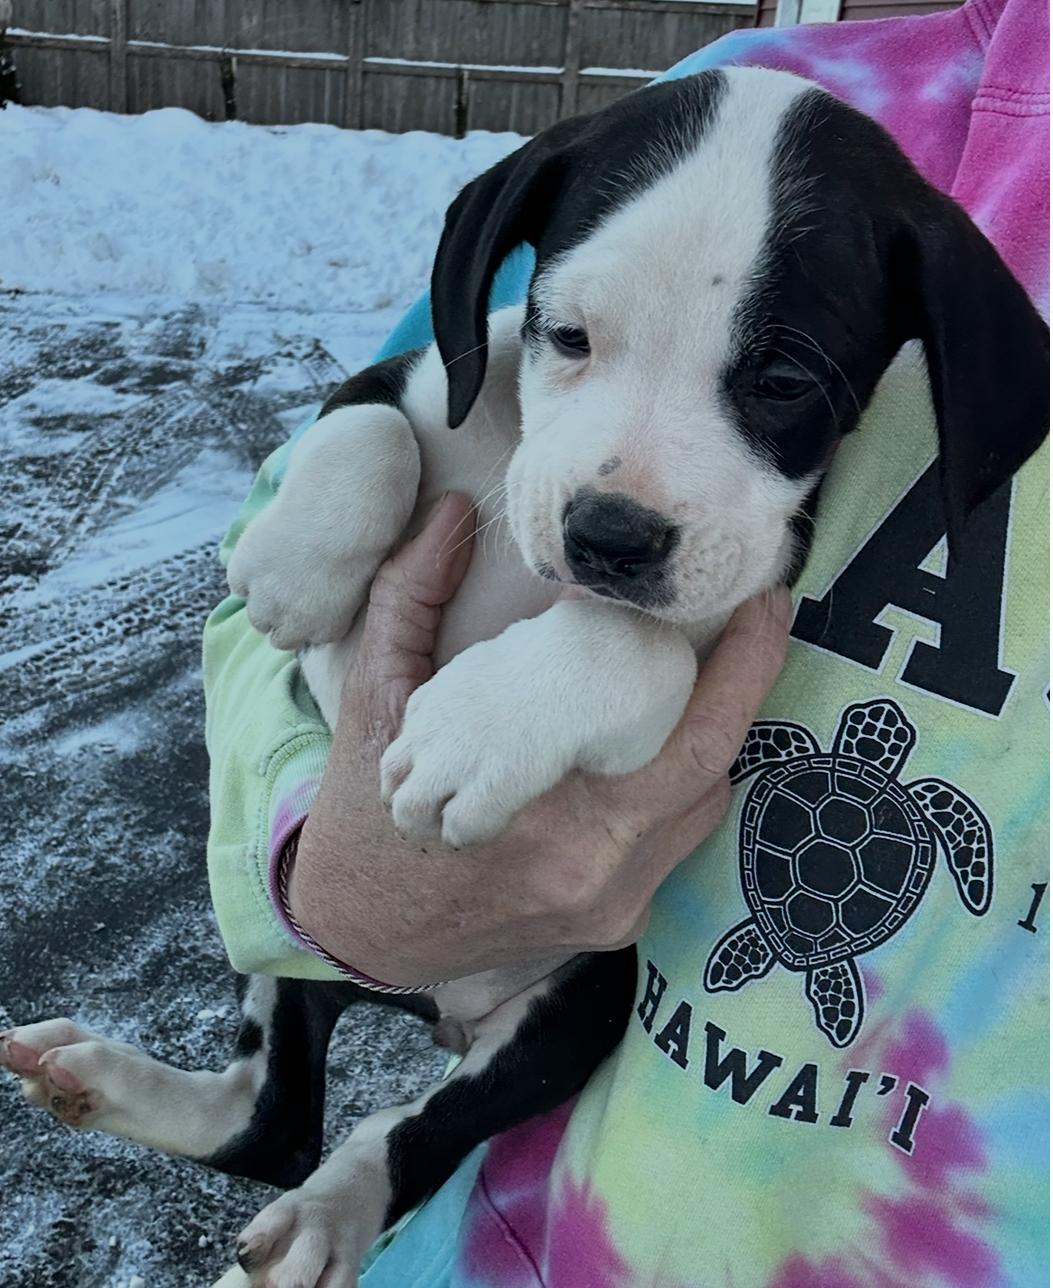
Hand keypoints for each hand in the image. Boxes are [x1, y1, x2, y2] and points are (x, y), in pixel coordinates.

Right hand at [290, 493, 791, 985]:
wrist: (358, 935)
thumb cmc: (366, 819)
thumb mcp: (373, 700)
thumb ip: (410, 597)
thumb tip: (451, 514)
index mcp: (550, 823)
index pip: (693, 741)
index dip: (746, 668)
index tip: (767, 602)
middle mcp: (600, 877)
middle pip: (713, 772)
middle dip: (736, 691)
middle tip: (736, 620)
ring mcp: (613, 910)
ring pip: (700, 809)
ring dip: (700, 740)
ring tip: (683, 676)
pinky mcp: (613, 926)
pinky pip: (670, 842)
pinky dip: (667, 786)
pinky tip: (637, 745)